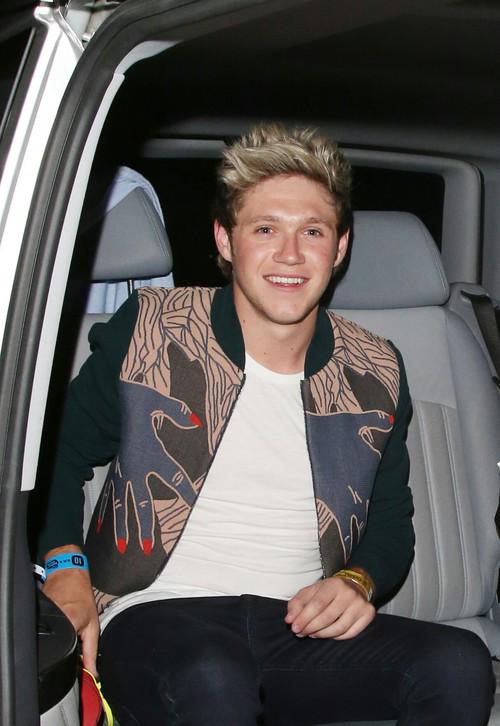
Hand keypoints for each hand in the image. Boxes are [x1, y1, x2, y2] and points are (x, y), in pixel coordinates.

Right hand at [42, 546, 98, 675]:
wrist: (68, 574)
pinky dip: (51, 635)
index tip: (77, 673)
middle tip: (72, 646)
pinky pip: (44, 634)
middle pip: (56, 652)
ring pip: (50, 643)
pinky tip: (56, 628)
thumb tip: (94, 673)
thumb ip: (91, 651)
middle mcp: (53, 624)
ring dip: (58, 646)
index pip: (66, 658)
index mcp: (68, 625)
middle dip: (64, 657)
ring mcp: (42, 620)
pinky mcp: (36, 617)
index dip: (72, 668)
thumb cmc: (82, 596)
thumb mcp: (93, 624)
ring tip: (65, 635)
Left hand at [285, 576, 375, 639]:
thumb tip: (289, 620)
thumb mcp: (311, 591)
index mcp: (334, 584)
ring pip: (339, 628)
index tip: (294, 628)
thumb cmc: (328, 591)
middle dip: (311, 628)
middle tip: (301, 633)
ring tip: (313, 634)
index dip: (304, 618)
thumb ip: (297, 603)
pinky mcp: (368, 614)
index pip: (317, 604)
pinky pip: (351, 633)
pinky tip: (328, 634)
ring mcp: (360, 604)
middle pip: (327, 617)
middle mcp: (349, 593)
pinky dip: (337, 637)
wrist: (354, 585)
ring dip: (322, 635)